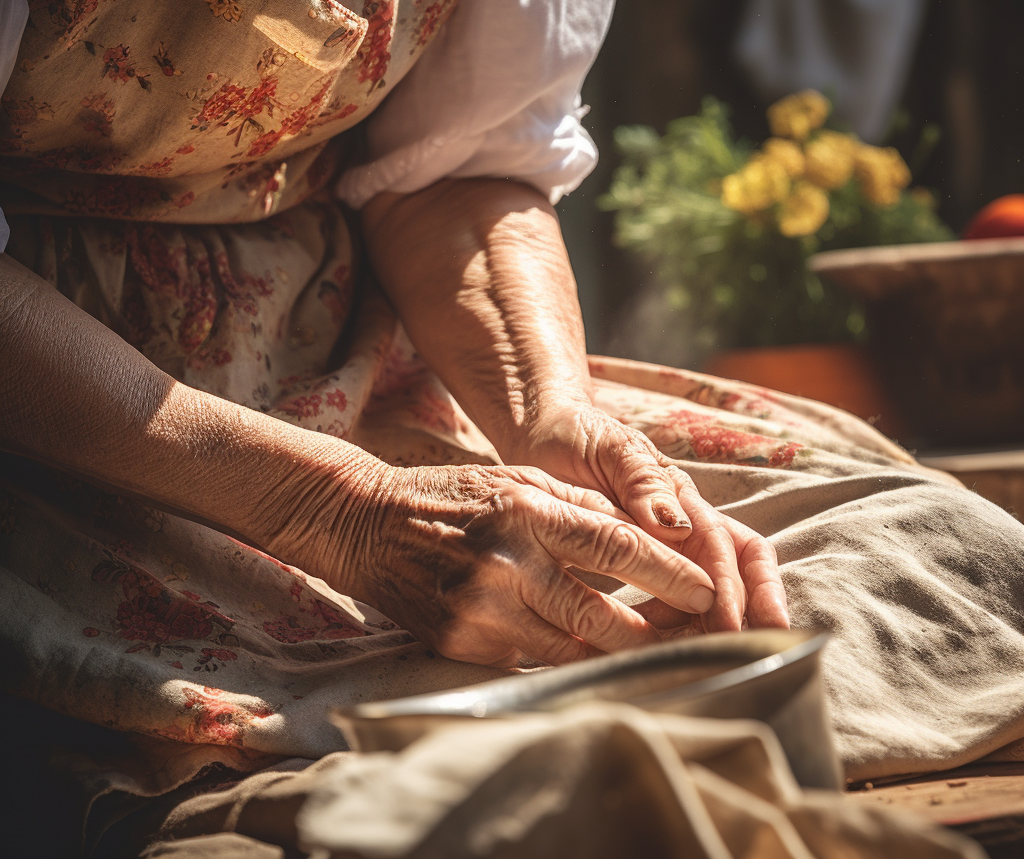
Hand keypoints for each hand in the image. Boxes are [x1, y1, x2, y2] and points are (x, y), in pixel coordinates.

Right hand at [267, 457, 720, 666]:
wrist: (366, 525)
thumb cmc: (450, 496)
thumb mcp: (515, 478)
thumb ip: (576, 506)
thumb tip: (641, 533)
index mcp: (525, 510)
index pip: (614, 547)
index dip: (667, 574)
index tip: (706, 592)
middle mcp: (506, 563)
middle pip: (600, 614)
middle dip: (654, 631)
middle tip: (694, 638)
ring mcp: (481, 610)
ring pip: (570, 648)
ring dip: (614, 653)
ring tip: (652, 652)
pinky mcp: (461, 645)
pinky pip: (528, 659)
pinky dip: (558, 656)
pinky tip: (580, 652)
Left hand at [509, 404, 789, 632]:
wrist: (540, 434)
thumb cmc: (577, 436)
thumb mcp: (611, 448)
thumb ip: (644, 483)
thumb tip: (680, 527)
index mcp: (683, 498)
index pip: (731, 546)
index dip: (737, 586)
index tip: (732, 624)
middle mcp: (680, 526)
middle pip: (734, 578)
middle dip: (746, 618)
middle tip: (739, 657)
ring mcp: (656, 549)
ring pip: (699, 598)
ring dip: (705, 630)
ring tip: (695, 664)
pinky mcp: (626, 569)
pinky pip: (658, 607)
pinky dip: (663, 631)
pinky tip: (649, 653)